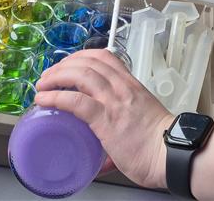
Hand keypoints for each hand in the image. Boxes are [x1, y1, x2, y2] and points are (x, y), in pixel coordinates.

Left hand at [35, 49, 172, 188]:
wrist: (171, 154)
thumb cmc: (160, 144)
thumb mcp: (141, 121)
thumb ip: (122, 129)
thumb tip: (105, 158)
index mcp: (131, 85)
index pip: (105, 57)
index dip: (82, 56)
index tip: (68, 65)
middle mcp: (121, 88)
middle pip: (88, 61)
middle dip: (63, 65)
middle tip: (49, 76)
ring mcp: (113, 101)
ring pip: (80, 75)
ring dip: (55, 76)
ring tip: (42, 86)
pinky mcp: (105, 119)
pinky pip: (75, 101)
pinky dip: (56, 97)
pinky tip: (44, 100)